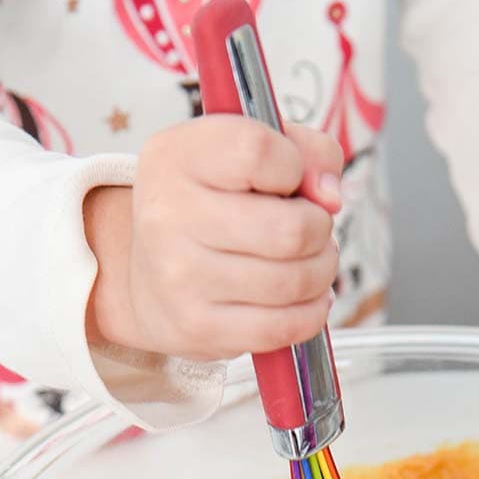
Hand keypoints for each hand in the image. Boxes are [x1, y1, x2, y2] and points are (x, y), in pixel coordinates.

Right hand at [84, 116, 342, 362]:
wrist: (147, 278)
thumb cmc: (210, 207)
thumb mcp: (243, 154)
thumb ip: (304, 150)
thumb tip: (331, 196)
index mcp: (177, 156)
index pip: (258, 151)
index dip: (295, 165)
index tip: (290, 179)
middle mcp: (168, 215)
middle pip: (291, 229)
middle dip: (320, 230)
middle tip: (311, 230)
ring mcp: (180, 277)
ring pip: (295, 280)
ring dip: (321, 272)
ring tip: (310, 263)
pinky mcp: (200, 328)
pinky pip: (283, 326)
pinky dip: (311, 312)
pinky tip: (305, 299)